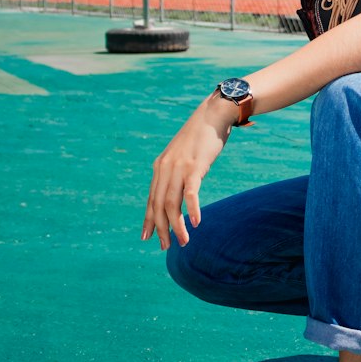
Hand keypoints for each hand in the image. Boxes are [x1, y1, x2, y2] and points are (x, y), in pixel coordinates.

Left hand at [140, 96, 236, 249]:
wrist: (213, 115)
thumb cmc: (200, 137)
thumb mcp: (182, 155)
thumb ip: (176, 171)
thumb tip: (176, 189)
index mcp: (160, 167)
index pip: (151, 199)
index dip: (148, 220)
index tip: (147, 237)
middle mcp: (166, 168)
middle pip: (159, 205)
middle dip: (161, 228)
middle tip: (165, 247)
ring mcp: (179, 167)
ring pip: (172, 203)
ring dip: (177, 226)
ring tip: (183, 242)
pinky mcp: (195, 166)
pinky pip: (191, 193)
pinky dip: (193, 210)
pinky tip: (196, 223)